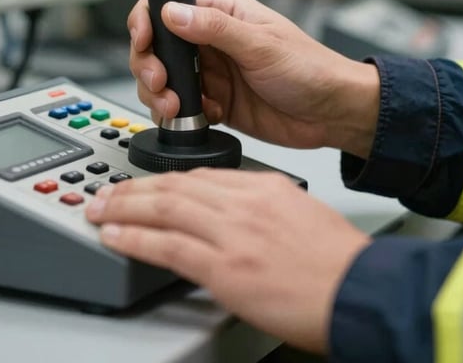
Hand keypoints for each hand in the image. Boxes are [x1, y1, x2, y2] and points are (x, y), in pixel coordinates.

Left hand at [85, 168, 370, 353]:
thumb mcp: (300, 212)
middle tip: (107, 190)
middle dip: (134, 187)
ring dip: (125, 206)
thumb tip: (232, 211)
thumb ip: (262, 204)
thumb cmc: (338, 260)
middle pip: (174, 183)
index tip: (146, 184)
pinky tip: (116, 236)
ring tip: (100, 209)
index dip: (164, 178)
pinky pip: (167, 246)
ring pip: (164, 207)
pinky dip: (135, 238)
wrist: (362, 291)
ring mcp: (233, 233)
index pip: (200, 173)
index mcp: (262, 186)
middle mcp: (244, 202)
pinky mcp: (226, 268)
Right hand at [127, 0, 378, 156]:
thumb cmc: (311, 69)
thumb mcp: (262, 45)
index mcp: (222, 13)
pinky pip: (181, 108)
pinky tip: (206, 116)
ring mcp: (211, 73)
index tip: (144, 41)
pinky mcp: (214, 102)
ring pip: (163, 80)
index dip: (147, 20)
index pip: (168, 5)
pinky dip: (182, 116)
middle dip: (149, 65)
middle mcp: (211, 41)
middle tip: (161, 84)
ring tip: (176, 108)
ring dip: (160, 95)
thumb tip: (173, 13)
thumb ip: (214, 28)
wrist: (334, 114)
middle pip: (157, 46)